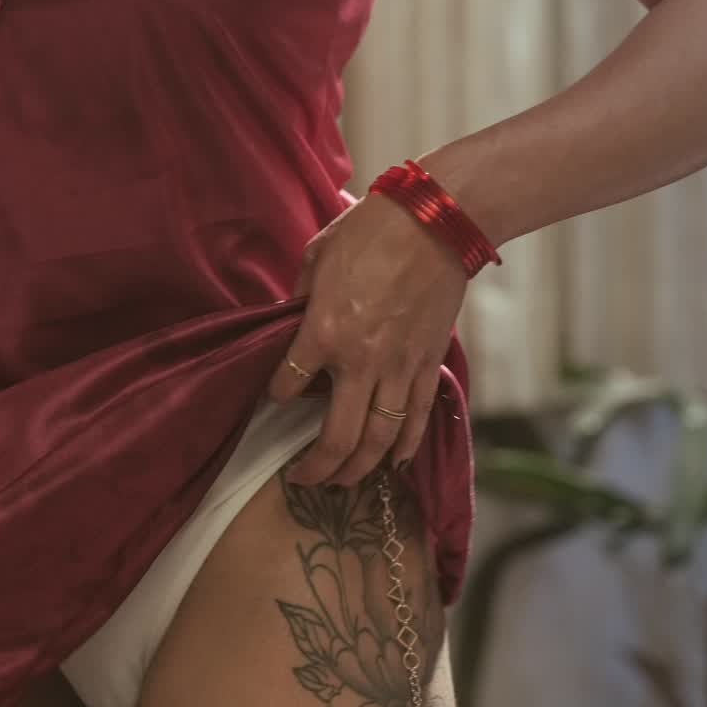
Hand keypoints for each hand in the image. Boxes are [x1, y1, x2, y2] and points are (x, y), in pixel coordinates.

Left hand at [267, 194, 468, 486]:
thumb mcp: (317, 255)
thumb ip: (300, 296)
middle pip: (337, 438)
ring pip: (378, 441)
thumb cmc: (369, 231)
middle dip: (316, 468)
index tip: (274, 397)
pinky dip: (404, 448)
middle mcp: (360, 361)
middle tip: (302, 480)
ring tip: (341, 481)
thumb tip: (291, 321)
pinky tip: (391, 463)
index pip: (289, 383)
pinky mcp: (427, 365)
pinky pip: (415, 420)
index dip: (276, 395)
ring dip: (358, 470)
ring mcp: (398, 368)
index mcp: (324, 330)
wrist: (432, 224)